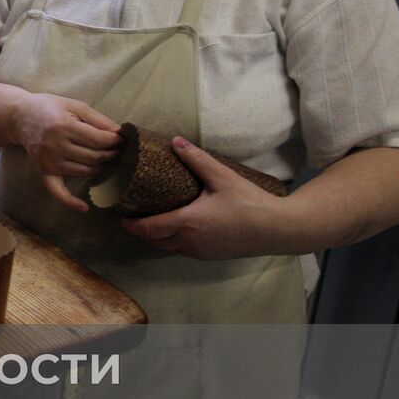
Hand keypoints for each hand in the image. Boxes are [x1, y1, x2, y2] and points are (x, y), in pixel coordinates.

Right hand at [12, 92, 121, 211]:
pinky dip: (70, 201)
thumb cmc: (50, 107)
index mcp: (64, 126)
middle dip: (112, 153)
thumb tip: (120, 133)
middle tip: (118, 148)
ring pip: (85, 171)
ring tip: (106, 157)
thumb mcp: (75, 105)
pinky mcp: (44, 171)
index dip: (116, 141)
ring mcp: (49, 161)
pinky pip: (57, 190)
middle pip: (95, 157)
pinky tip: (84, 207)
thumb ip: (98, 119)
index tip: (123, 138)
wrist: (20, 117)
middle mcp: (56, 146)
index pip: (100, 140)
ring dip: (100, 167)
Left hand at [121, 137, 284, 258]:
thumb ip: (197, 159)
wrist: (278, 230)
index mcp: (188, 223)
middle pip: (154, 241)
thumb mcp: (222, 177)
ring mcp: (200, 252)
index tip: (120, 216)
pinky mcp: (211, 256)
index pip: (149, 228)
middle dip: (141, 231)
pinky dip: (172, 241)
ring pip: (168, 248)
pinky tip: (176, 228)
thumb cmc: (250, 203)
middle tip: (132, 217)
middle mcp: (189, 242)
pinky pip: (183, 250)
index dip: (132, 224)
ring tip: (150, 220)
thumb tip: (175, 141)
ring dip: (156, 238)